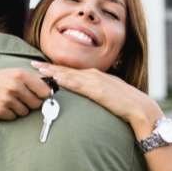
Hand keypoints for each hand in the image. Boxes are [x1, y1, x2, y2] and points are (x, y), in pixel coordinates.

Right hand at [0, 68, 51, 119]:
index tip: (39, 96)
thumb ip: (32, 79)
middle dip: (30, 103)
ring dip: (19, 109)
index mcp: (20, 74)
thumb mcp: (13, 73)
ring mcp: (6, 99)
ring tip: (7, 100)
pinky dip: (9, 114)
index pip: (44, 91)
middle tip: (19, 98)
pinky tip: (1, 105)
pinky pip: (13, 117)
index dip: (43, 95)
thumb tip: (52, 84)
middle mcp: (14, 86)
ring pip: (25, 112)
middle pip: (36, 104)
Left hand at [31, 61, 164, 138]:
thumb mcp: (107, 93)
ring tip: (38, 70)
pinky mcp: (98, 91)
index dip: (55, 67)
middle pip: (66, 70)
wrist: (139, 107)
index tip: (41, 65)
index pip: (71, 70)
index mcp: (95, 76)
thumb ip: (94, 92)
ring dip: (52, 72)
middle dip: (48, 66)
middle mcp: (93, 75)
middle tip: (32, 63)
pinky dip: (66, 81)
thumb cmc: (124, 103)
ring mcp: (95, 82)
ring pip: (69, 75)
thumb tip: (84, 95)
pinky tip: (55, 79)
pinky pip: (78, 85)